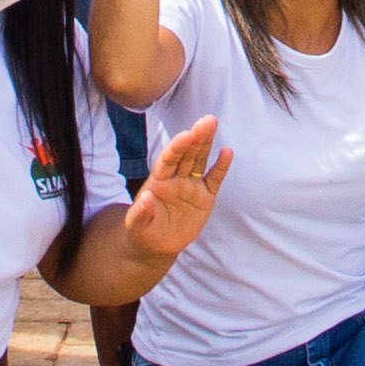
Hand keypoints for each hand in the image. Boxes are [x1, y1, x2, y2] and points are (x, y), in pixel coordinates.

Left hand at [123, 117, 228, 260]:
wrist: (157, 245)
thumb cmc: (144, 231)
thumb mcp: (136, 225)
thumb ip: (140, 213)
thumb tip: (145, 198)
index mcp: (158, 180)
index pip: (168, 159)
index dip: (177, 147)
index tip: (186, 134)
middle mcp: (176, 178)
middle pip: (187, 154)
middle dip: (196, 137)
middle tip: (207, 120)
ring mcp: (191, 186)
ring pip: (200, 160)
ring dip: (206, 143)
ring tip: (213, 123)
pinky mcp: (205, 197)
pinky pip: (214, 179)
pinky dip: (221, 167)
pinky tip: (227, 152)